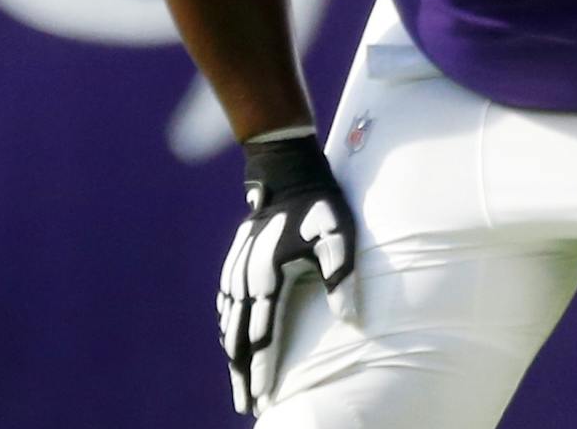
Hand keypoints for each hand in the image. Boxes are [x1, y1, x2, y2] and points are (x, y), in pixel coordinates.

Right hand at [217, 132, 357, 414]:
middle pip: (239, 338)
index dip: (264, 370)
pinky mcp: (235, 261)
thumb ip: (342, 279)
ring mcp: (236, 270)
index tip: (264, 399)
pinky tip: (230, 338)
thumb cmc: (319, 205)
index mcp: (270, 279)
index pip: (264, 337)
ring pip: (229, 323)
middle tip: (247, 406)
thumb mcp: (338, 237)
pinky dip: (227, 327)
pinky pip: (225, 303)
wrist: (287, 171)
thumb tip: (351, 320)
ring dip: (233, 354)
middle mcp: (246, 280)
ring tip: (239, 382)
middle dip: (242, 374)